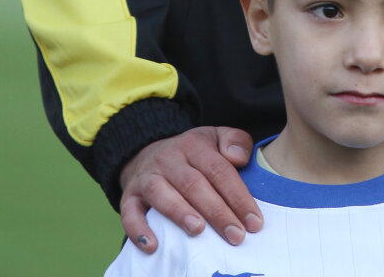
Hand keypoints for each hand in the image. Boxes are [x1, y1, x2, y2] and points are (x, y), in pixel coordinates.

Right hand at [120, 126, 261, 253]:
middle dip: (217, 211)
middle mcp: (170, 158)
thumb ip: (235, 142)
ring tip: (198, 230)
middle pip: (194, 184)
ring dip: (180, 213)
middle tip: (236, 236)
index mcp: (195, 144)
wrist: (146, 151)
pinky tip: (153, 245)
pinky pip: (129, 212)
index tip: (254, 222)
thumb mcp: (215, 137)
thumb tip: (238, 158)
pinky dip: (139, 229)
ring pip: (162, 194)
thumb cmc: (191, 153)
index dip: (238, 196)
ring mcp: (147, 177)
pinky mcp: (129, 195)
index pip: (219, 170)